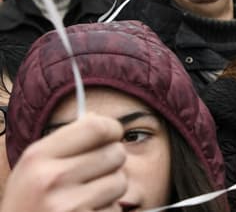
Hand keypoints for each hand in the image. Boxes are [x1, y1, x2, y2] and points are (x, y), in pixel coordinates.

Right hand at [0, 114, 126, 211]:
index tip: (111, 136)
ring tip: (85, 199)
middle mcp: (52, 179)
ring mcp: (69, 206)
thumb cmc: (27, 204)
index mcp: (38, 157)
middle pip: (116, 153)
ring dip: (110, 190)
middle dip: (111, 163)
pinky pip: (115, 208)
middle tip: (93, 175)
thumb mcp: (33, 169)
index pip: (98, 127)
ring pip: (121, 181)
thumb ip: (65, 143)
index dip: (112, 130)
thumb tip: (101, 119)